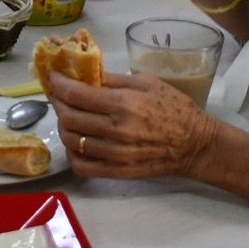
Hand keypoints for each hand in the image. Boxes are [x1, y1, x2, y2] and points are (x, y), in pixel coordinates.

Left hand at [48, 69, 217, 178]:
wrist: (195, 145)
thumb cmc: (175, 108)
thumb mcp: (148, 83)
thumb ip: (114, 80)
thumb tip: (86, 75)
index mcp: (124, 105)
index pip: (76, 95)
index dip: (58, 84)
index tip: (53, 77)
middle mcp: (115, 131)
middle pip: (69, 117)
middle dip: (58, 102)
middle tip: (59, 94)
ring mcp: (114, 155)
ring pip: (71, 141)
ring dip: (63, 126)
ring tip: (68, 116)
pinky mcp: (116, 172)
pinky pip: (81, 166)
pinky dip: (72, 153)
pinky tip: (77, 142)